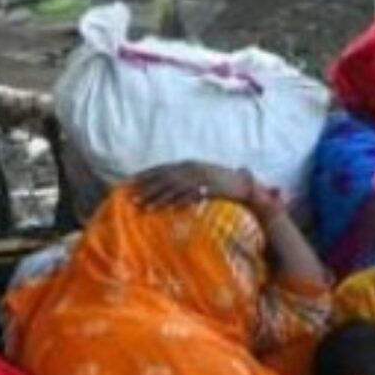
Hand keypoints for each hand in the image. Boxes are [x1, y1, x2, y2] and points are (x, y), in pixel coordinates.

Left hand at [131, 161, 252, 210]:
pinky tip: (165, 209)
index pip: (162, 168)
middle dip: (145, 187)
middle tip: (130, 196)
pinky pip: (187, 197)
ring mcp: (199, 179)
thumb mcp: (202, 174)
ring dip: (155, 198)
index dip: (146, 175)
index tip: (131, 181)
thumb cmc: (223, 181)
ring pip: (172, 188)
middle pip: (163, 178)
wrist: (245, 184)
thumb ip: (187, 176)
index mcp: (189, 164)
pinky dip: (175, 203)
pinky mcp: (207, 189)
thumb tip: (171, 183)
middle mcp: (191, 170)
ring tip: (142, 207)